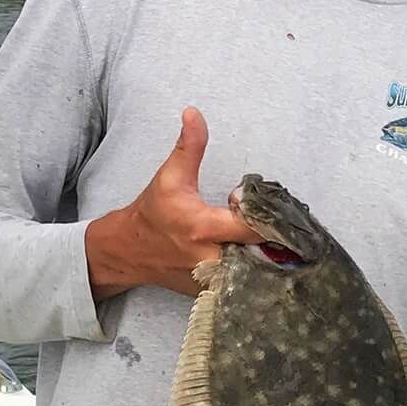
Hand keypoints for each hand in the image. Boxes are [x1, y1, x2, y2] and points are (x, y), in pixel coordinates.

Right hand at [84, 106, 259, 298]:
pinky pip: (246, 284)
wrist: (130, 251)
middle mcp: (210, 259)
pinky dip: (255, 272)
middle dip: (273, 242)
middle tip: (275, 227)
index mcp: (203, 228)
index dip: (264, 215)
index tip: (259, 207)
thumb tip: (194, 113)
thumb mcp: (171, 176)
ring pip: (257, 273)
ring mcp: (212, 280)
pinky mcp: (213, 292)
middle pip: (263, 254)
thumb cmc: (153, 213)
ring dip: (267, 258)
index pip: (253, 226)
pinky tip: (256, 258)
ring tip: (270, 244)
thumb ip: (189, 145)